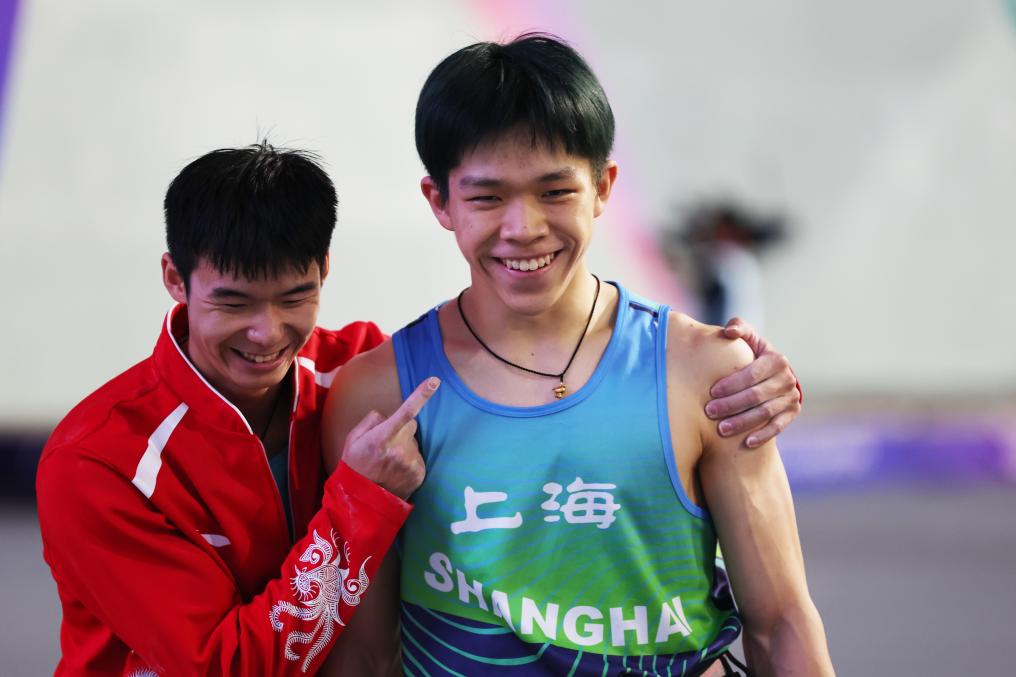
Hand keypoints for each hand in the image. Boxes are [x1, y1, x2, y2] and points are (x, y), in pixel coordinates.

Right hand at [341, 377, 439, 499]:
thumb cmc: (355, 466)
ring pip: (414, 443)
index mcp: (382, 437)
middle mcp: (400, 449)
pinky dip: (409, 461)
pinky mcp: (419, 473)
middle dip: (401, 430)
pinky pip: (418, 457)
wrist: (362, 500)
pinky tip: (396, 471)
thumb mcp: (352, 440)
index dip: (421, 395)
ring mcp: (411, 462)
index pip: (406, 411)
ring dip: (404, 447)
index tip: (435, 381)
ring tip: (388, 462)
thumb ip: (370, 421)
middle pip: (411, 425)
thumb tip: (386, 416)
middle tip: (384, 445)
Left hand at [706, 318, 800, 447]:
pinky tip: (747, 443)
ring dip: (743, 422)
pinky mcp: (792, 413)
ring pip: (765, 413)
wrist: (772, 374)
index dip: (732, 383)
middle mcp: (787, 378)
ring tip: (721, 429)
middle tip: (710, 412)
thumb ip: (739, 328)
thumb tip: (729, 331)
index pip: (753, 373)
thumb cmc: (751, 354)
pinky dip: (763, 435)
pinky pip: (778, 426)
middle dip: (732, 404)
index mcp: (776, 359)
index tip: (711, 392)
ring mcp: (791, 397)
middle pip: (757, 395)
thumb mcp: (748, 339)